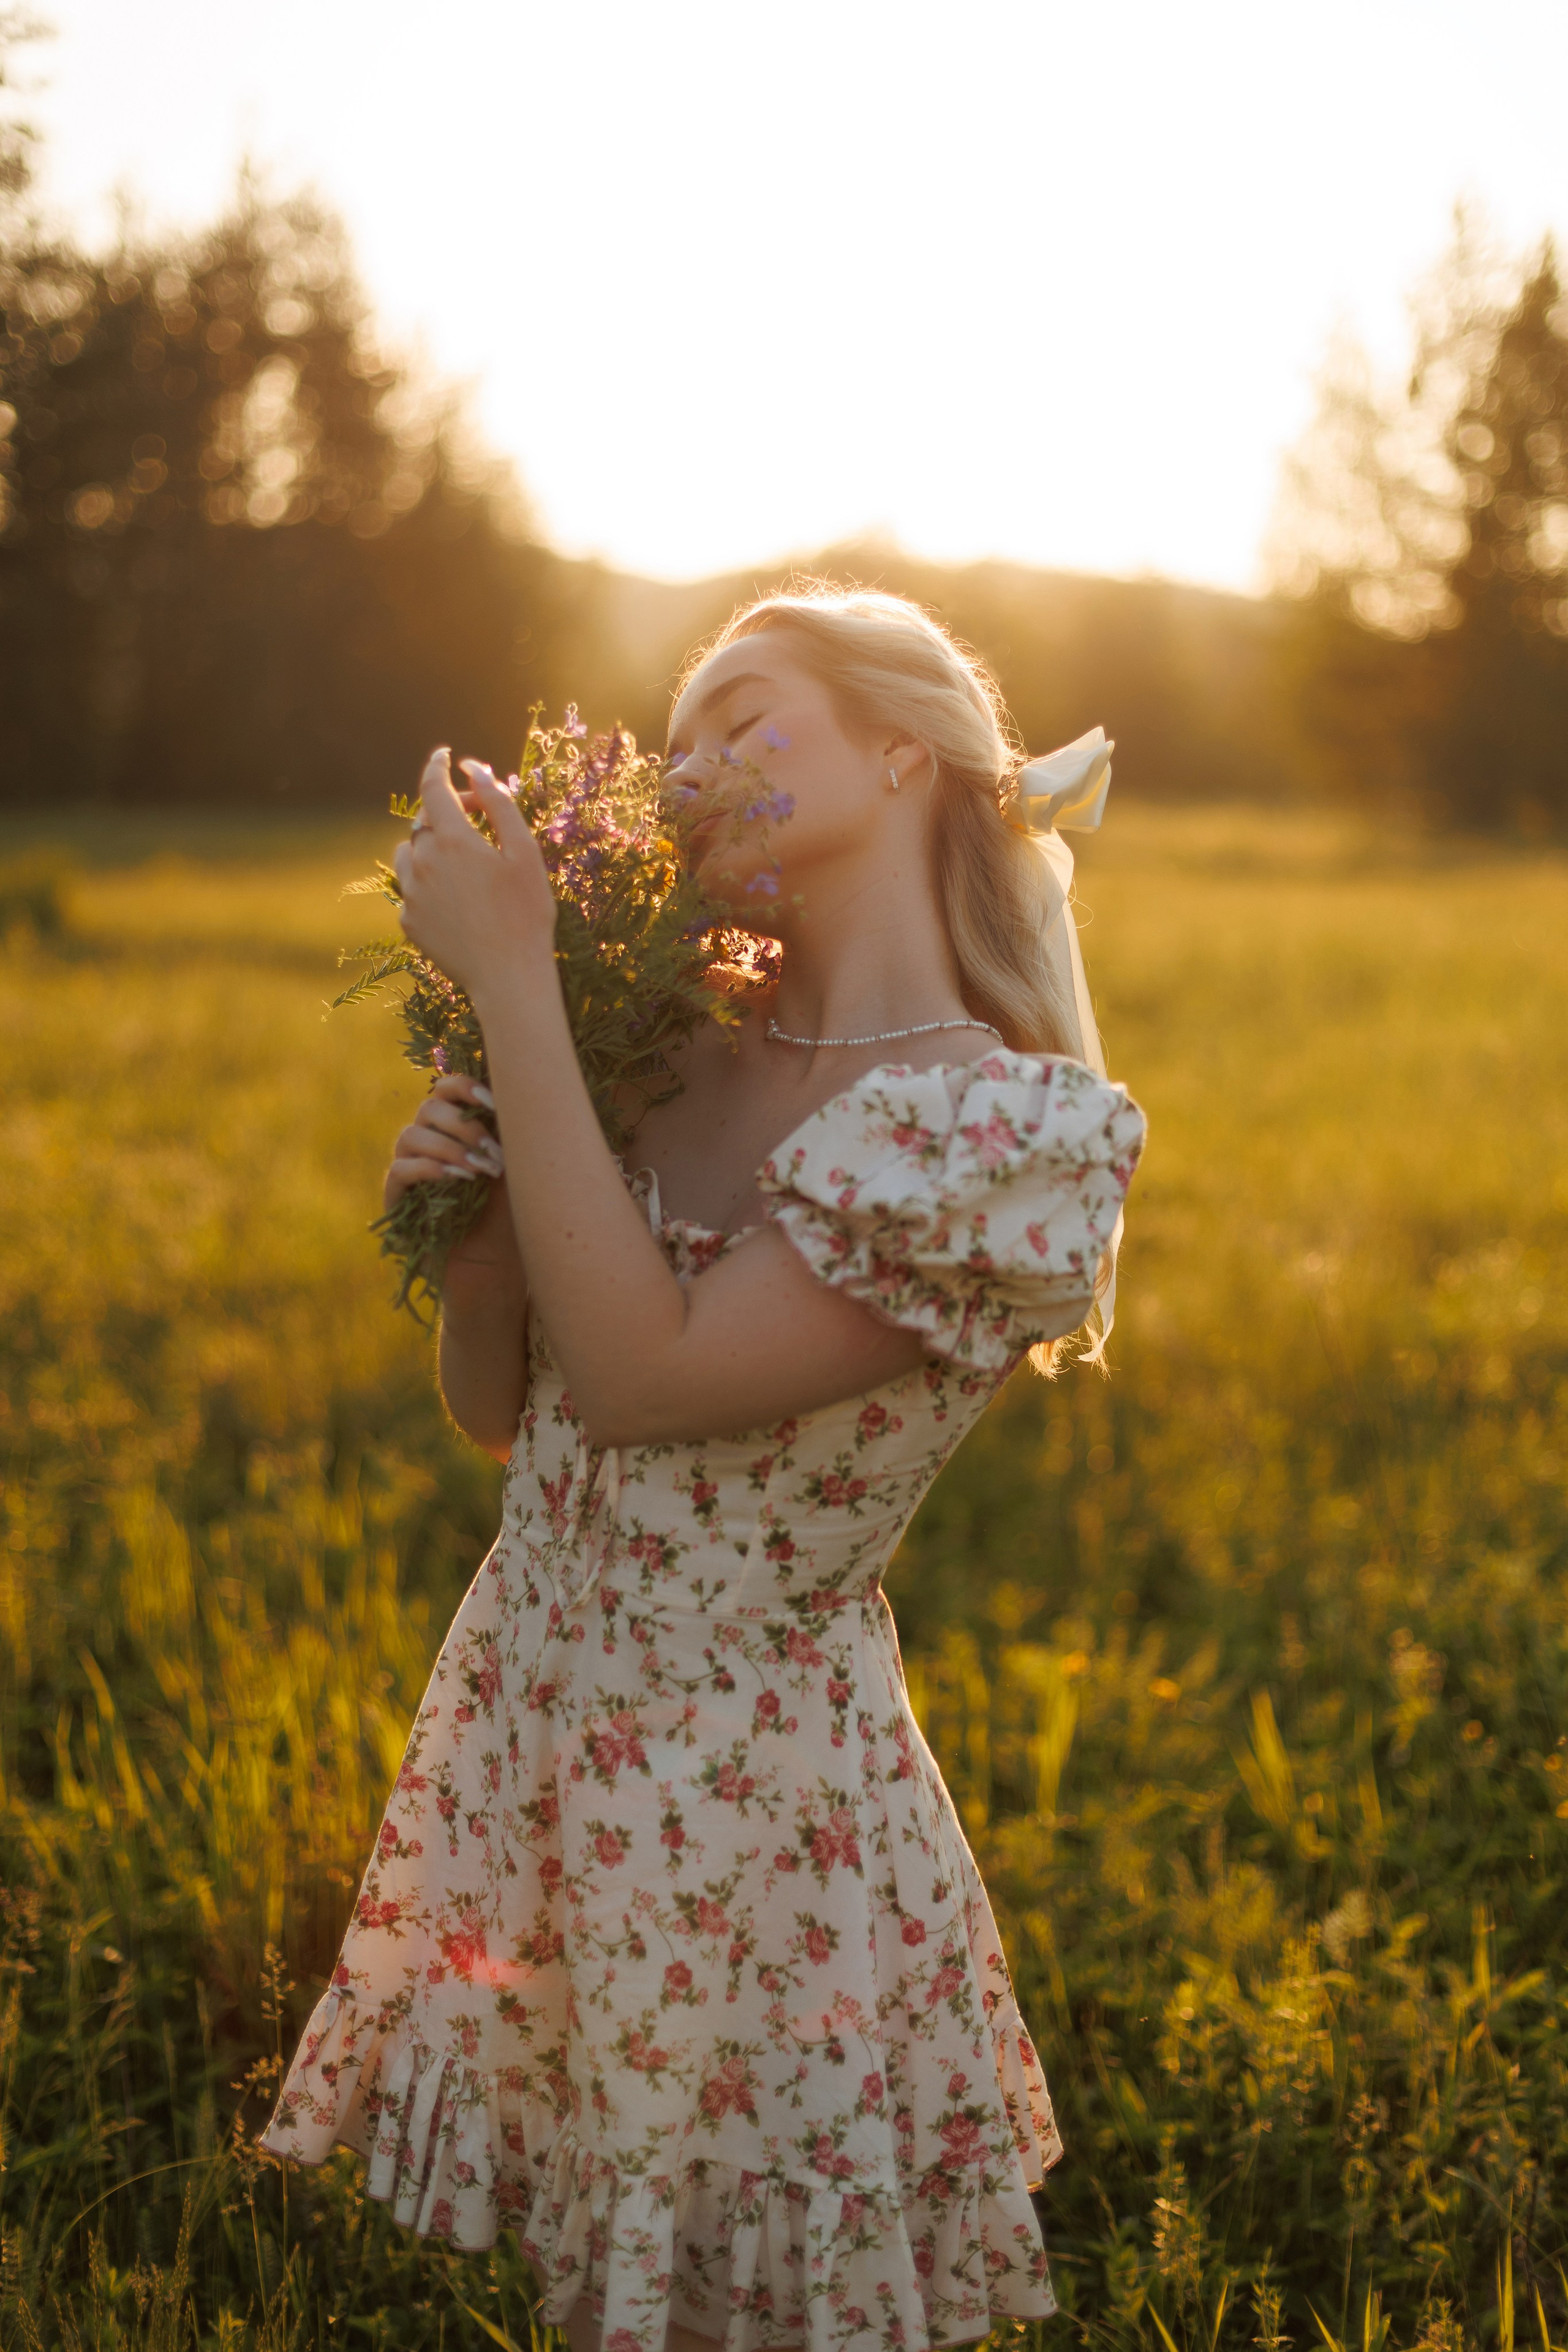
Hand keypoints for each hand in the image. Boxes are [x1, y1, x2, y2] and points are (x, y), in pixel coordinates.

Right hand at [384, 1071, 504, 1210]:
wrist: (491, 1257)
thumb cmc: (505, 1211)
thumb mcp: (515, 1168)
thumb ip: (509, 1134)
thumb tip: (515, 1097)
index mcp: (452, 1127)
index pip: (446, 1090)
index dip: (464, 1087)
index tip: (494, 1104)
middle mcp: (426, 1141)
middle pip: (429, 1109)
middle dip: (465, 1127)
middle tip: (494, 1152)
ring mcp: (408, 1166)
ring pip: (411, 1136)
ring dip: (449, 1149)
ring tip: (479, 1171)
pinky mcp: (395, 1196)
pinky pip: (399, 1170)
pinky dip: (428, 1169)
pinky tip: (455, 1179)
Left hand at [393, 748, 556, 1002]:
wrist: (508, 978)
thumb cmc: (526, 914)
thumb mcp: (524, 853)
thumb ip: (498, 803)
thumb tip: (473, 768)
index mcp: (453, 840)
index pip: (433, 786)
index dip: (438, 765)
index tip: (445, 756)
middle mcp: (423, 861)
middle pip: (424, 819)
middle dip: (448, 811)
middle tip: (480, 821)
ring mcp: (411, 892)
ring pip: (410, 852)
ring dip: (430, 846)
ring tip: (463, 863)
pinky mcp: (408, 920)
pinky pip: (411, 887)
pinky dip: (430, 881)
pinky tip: (460, 901)